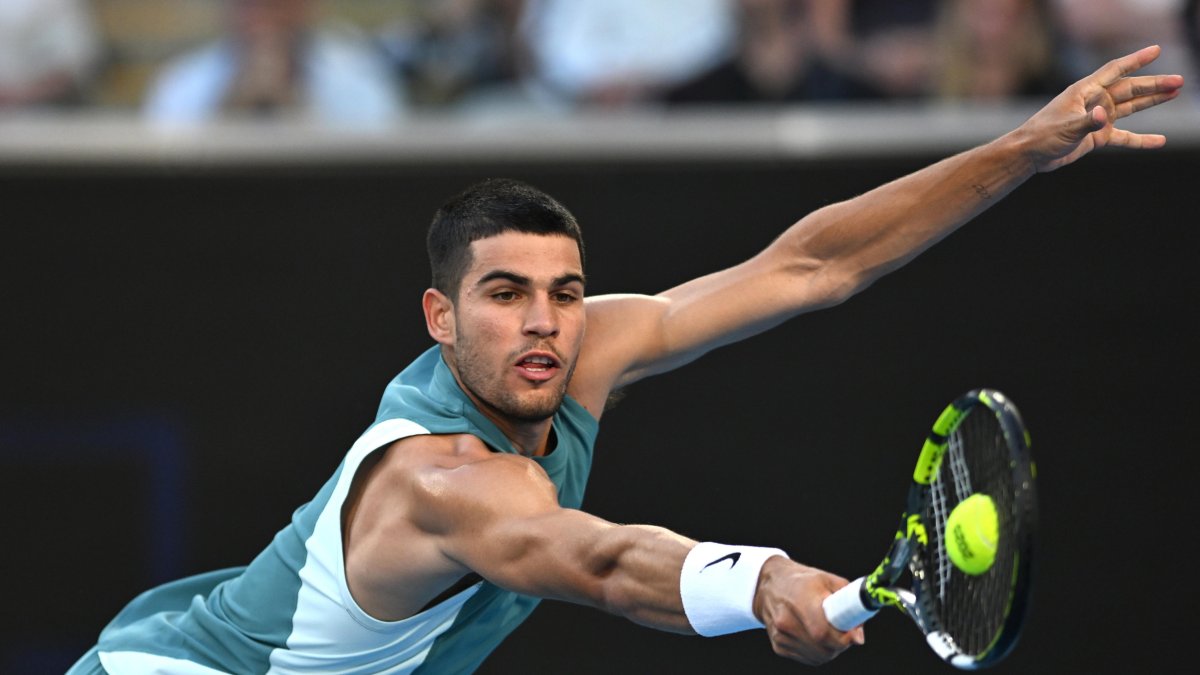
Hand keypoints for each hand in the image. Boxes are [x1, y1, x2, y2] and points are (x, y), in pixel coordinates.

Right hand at [753, 556, 864, 664]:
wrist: (768, 586)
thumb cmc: (801, 581)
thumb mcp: (827, 580)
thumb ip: (848, 604)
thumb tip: (858, 636)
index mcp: (800, 599)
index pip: (822, 632)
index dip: (842, 638)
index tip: (853, 635)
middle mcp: (786, 620)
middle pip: (822, 648)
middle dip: (840, 644)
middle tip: (845, 633)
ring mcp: (780, 635)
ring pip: (818, 657)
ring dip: (831, 650)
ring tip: (830, 632)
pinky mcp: (778, 646)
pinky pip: (808, 658)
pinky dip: (818, 652)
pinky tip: (816, 637)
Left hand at [1017, 45, 1183, 172]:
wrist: (1030, 155)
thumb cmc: (1042, 136)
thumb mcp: (1066, 128)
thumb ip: (1087, 122)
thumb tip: (1103, 117)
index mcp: (1085, 91)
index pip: (1115, 70)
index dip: (1135, 60)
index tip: (1156, 50)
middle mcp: (1094, 101)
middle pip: (1129, 88)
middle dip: (1154, 84)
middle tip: (1179, 80)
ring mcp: (1097, 119)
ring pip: (1130, 107)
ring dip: (1151, 101)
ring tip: (1174, 93)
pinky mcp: (1097, 137)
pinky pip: (1124, 137)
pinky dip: (1141, 140)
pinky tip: (1159, 141)